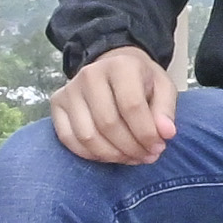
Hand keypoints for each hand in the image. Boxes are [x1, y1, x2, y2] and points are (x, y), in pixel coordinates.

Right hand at [52, 43, 177, 168]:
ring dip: (112, 155)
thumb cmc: (142, 82)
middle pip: (108, 124)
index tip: (159, 147)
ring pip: (87, 136)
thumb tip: (166, 134)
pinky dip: (91, 154)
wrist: (114, 69)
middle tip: (147, 156)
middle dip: (131, 148)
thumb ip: (165, 111)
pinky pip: (69, 139)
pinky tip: (110, 155)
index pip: (132, 106)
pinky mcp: (57, 103)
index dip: (146, 133)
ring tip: (131, 157)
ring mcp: (69, 89)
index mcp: (121, 65)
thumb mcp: (163, 89)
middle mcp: (90, 74)